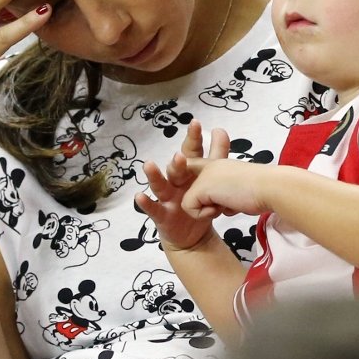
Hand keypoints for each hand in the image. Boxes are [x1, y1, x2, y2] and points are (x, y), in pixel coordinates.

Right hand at [136, 120, 228, 250]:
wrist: (192, 234)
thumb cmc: (199, 201)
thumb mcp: (209, 179)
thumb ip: (216, 156)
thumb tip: (219, 129)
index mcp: (189, 171)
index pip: (191, 152)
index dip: (193, 139)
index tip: (195, 124)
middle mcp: (176, 181)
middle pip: (176, 169)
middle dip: (177, 162)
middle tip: (180, 156)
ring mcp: (166, 198)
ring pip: (160, 185)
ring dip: (155, 176)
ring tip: (149, 165)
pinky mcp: (161, 215)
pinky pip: (153, 209)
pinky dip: (145, 203)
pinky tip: (139, 196)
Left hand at [181, 158, 270, 218]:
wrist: (271, 187)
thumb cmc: (264, 191)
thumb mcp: (242, 191)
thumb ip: (228, 195)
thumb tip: (223, 208)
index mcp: (221, 164)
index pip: (199, 170)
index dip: (198, 186)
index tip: (206, 194)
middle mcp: (210, 166)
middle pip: (193, 191)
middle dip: (207, 204)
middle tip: (230, 201)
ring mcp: (204, 174)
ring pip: (192, 201)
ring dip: (210, 210)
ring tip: (230, 203)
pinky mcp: (201, 187)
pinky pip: (190, 209)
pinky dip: (205, 215)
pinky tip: (223, 207)